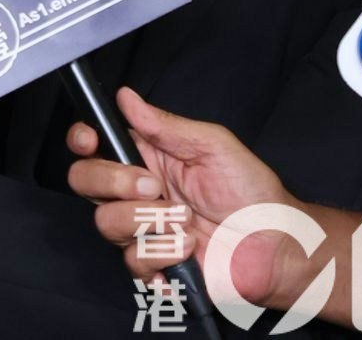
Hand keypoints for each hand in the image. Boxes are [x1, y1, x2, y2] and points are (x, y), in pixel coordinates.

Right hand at [67, 87, 298, 304]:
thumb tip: (126, 97)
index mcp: (145, 158)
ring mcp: (142, 229)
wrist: (279, 247)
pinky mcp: (154, 264)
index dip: (82, 140)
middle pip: (84, 181)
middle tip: (154, 187)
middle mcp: (135, 193)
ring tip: (187, 222)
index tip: (90, 140)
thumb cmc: (254, 193)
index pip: (92, 145)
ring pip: (105, 222)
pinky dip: (163, 255)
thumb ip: (166, 125)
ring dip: (149, 222)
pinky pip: (133, 261)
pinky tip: (190, 249)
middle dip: (112, 182)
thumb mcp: (214, 146)